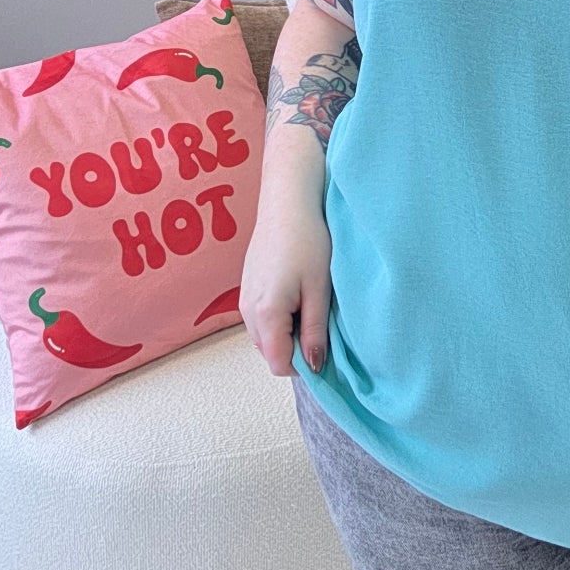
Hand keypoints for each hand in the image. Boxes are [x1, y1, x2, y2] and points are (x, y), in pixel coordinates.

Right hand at [240, 199, 332, 377]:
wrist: (287, 204)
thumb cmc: (307, 240)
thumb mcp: (319, 290)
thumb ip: (315, 331)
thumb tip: (314, 365)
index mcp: (266, 315)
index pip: (280, 364)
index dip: (304, 364)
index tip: (325, 349)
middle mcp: (248, 312)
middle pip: (271, 353)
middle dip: (296, 347)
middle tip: (320, 320)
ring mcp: (244, 300)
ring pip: (266, 337)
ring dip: (288, 332)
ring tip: (309, 302)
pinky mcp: (247, 289)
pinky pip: (261, 319)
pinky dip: (279, 317)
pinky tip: (297, 292)